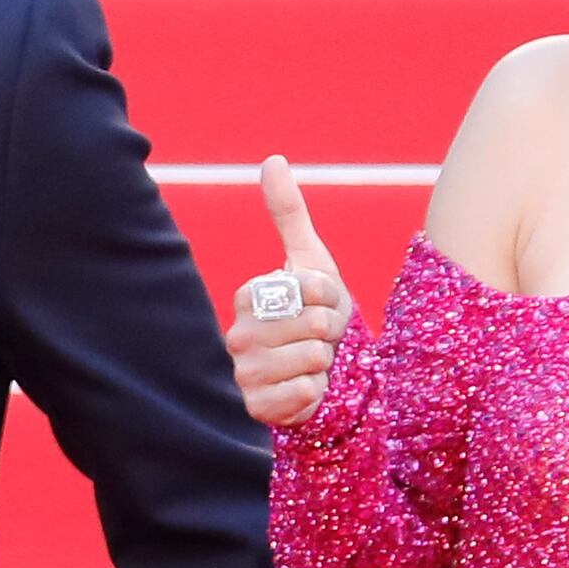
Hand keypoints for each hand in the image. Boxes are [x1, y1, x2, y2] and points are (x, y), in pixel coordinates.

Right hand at [225, 155, 351, 429]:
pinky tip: (307, 390)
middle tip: (320, 338)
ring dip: (325, 363)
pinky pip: (302, 392)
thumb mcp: (311, 262)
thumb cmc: (319, 314)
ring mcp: (244, 373)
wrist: (329, 373)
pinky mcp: (256, 407)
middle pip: (312, 324)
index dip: (328, 296)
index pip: (303, 288)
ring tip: (314, 363)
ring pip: (310, 358)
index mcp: (247, 298)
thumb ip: (288, 213)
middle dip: (330, 332)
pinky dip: (315, 392)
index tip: (322, 303)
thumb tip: (273, 160)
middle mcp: (238, 336)